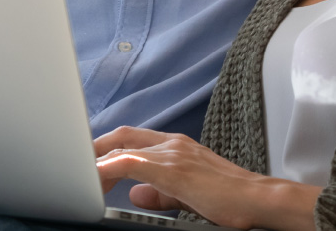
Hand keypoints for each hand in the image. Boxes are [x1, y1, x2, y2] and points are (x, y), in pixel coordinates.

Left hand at [92, 127, 319, 230]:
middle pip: (122, 137)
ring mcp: (172, 153)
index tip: (90, 161)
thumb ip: (160, 193)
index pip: (133, 140)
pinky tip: (97, 180)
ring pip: (122, 149)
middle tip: (75, 164)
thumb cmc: (233, 198)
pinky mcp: (172, 169)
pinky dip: (109, 169)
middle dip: (95, 148)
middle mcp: (173, 143)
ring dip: (97, 161)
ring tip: (80, 175)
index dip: (108, 148)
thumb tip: (135, 194)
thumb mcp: (188, 194)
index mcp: (177, 146)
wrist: (261, 199)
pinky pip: (130, 164)